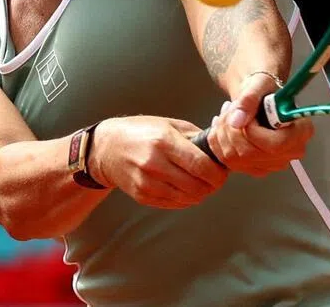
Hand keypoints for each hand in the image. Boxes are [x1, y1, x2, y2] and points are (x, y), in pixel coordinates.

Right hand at [91, 116, 228, 209]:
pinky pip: (174, 204)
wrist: (106, 148)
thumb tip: (220, 148)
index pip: (200, 165)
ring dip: (201, 194)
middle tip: (217, 179)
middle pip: (196, 185)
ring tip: (203, 184)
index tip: (223, 171)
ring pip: (187, 198)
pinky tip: (187, 189)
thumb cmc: (142, 132)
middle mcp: (154, 164)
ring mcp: (146, 182)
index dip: (218, 173)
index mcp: (163, 142)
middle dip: (213, 185)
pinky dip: (186, 199)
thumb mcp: (168, 125)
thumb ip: (195, 137)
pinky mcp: (142, 196)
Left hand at [206, 72, 314, 176]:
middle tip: (230, 108)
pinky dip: (218, 141)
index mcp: (301, 131)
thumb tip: (237, 120)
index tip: (243, 114)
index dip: (252, 132)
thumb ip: (249, 99)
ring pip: (235, 159)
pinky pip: (228, 162)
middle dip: (231, 130)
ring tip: (226, 113)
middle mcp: (290, 152)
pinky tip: (222, 126)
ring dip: (222, 133)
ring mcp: (273, 164)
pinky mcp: (255, 168)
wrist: (259, 97)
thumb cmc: (264, 89)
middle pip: (250, 154)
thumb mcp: (258, 84)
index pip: (275, 145)